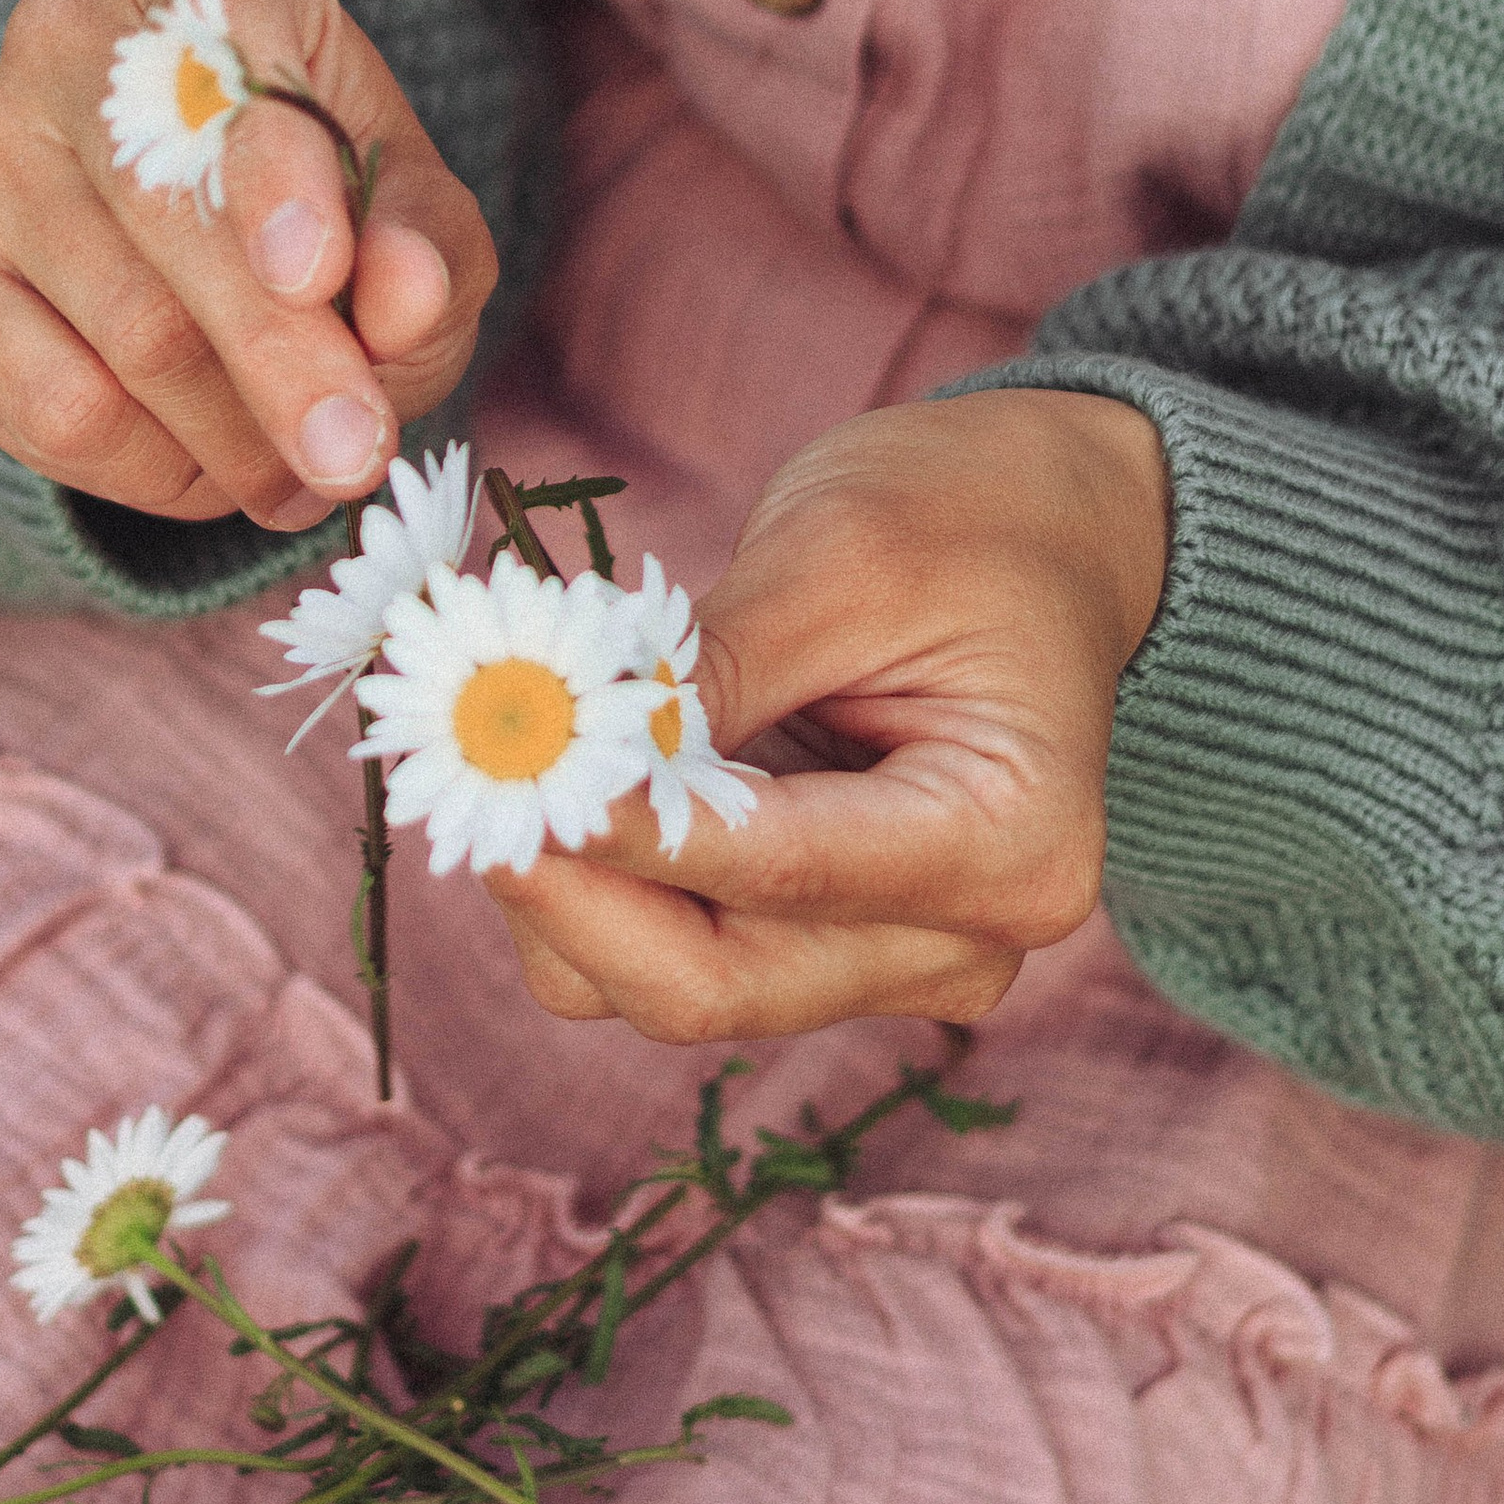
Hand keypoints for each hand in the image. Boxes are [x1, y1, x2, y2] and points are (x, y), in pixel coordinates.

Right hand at [0, 0, 496, 528]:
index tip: (316, 275)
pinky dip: (157, 468)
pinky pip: (53, 405)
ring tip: (302, 470)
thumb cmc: (320, 199)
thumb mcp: (406, 202)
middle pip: (167, 210)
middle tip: (351, 455)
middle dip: (277, 355)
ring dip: (238, 437)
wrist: (185, 242)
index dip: (271, 161)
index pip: (222, 30)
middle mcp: (72, 36)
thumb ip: (427, 241)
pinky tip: (209, 464)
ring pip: (124, 329)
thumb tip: (403, 296)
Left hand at [483, 390, 1168, 1041]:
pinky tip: (554, 780)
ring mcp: (900, 963)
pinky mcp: (833, 948)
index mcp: (1011, 845)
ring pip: (672, 987)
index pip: (771, 875)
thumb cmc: (968, 516)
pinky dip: (598, 883)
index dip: (610, 828)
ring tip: (494, 756)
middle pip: (709, 985)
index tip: (487, 753)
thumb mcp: (839, 554)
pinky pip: (680, 951)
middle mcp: (965, 943)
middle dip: (564, 887)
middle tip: (454, 771)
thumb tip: (551, 741)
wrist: (1048, 530)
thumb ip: (706, 672)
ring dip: (564, 891)